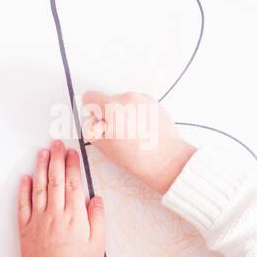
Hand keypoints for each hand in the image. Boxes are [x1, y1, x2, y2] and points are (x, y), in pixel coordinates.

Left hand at [18, 139, 105, 256]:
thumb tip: (96, 199)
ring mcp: (38, 221)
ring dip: (40, 168)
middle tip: (56, 144)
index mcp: (74, 218)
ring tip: (42, 153)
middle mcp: (55, 215)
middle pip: (55, 180)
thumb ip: (98, 220)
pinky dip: (23, 190)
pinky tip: (26, 178)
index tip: (72, 153)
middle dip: (56, 159)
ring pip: (38, 188)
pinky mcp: (25, 229)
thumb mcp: (98, 246)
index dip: (72, 165)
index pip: (73, 184)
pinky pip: (23, 205)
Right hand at [80, 90, 194, 193]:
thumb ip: (92, 130)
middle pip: (109, 100)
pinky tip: (143, 131)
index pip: (90, 97)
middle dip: (110, 114)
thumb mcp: (105, 147)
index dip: (91, 110)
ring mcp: (143, 99)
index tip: (98, 120)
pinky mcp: (155, 103)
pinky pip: (139, 105)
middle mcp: (128, 98)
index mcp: (112, 107)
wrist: (165, 160)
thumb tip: (93, 123)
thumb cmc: (136, 156)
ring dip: (124, 114)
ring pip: (125, 102)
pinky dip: (138, 114)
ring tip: (133, 134)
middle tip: (117, 133)